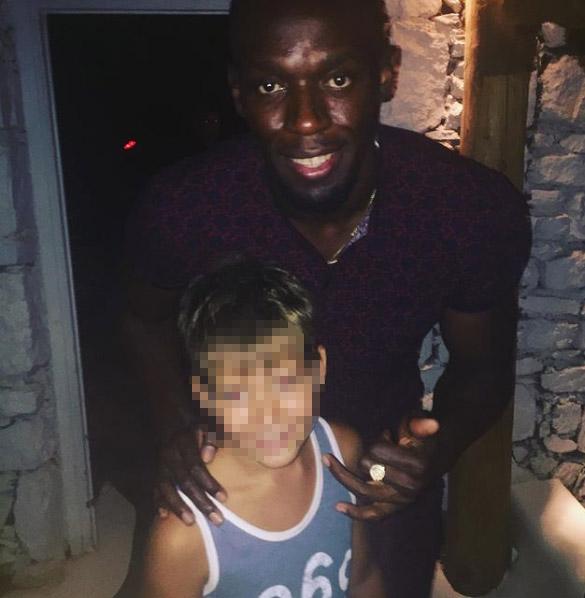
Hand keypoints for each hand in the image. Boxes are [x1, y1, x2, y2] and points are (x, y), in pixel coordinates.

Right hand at [155, 426, 226, 525]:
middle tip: (216, 519)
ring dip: (178, 507)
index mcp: (183, 442)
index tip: (224, 498)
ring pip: (166, 489)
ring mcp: (160, 465)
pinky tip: (164, 517)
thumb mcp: (208, 425)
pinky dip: (159, 503)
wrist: (172, 420)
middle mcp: (169, 455)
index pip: (196, 466)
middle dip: (200, 502)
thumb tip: (208, 457)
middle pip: (184, 482)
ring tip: (191, 522)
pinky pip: (155, 489)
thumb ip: (211, 438)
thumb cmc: (197, 426)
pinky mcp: (156, 472)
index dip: (209, 483)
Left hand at [324, 415, 439, 520]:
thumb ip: (421, 424)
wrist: (435, 461)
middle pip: (367, 466)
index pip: (379, 451)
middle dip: (370, 451)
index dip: (379, 440)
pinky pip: (372, 514)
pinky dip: (355, 512)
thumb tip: (432, 423)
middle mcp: (407, 487)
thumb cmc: (422, 440)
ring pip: (363, 490)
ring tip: (326, 459)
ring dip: (342, 475)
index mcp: (416, 467)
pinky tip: (338, 507)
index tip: (388, 434)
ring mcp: (399, 500)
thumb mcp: (421, 427)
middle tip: (381, 445)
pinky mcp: (393, 508)